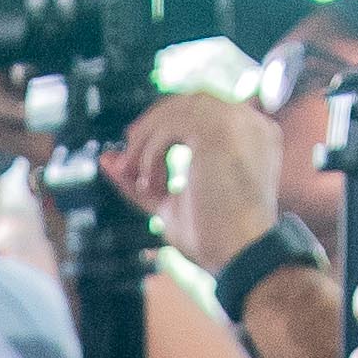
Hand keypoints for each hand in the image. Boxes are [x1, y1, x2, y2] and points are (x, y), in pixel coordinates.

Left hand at [108, 85, 289, 275]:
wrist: (241, 256)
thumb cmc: (213, 239)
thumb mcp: (170, 203)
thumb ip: (143, 179)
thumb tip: (107, 159)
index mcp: (250, 134)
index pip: (201, 110)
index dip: (163, 124)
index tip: (136, 152)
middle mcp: (250, 120)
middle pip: (187, 101)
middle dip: (150, 127)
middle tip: (127, 161)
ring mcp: (238, 121)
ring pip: (176, 109)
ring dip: (147, 141)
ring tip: (139, 178)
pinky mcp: (221, 129)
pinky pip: (171, 124)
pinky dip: (151, 150)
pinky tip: (151, 182)